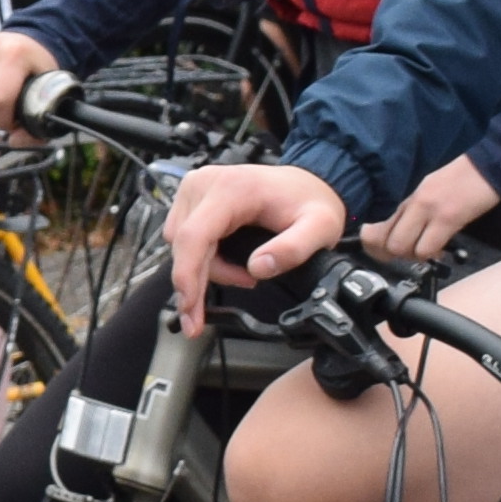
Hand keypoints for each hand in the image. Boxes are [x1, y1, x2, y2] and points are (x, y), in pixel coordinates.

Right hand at [162, 160, 348, 326]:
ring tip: (242, 276)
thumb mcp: (320, 227)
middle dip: (194, 284)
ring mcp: (196, 189)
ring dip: (203, 270)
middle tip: (203, 317)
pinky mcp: (193, 197)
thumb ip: (294, 249)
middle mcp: (206, 183)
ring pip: (180, 244)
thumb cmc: (310, 201)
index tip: (189, 309)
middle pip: (184, 244)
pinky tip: (228, 265)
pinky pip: (183, 237)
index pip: (194, 236)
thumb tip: (258, 267)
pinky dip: (200, 258)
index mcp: (232, 188)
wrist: (305, 183)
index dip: (187, 276)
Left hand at [363, 152, 500, 263]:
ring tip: (427, 250)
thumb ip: (410, 212)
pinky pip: (426, 248)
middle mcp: (411, 202)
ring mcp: (427, 209)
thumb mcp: (427, 193)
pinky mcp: (447, 217)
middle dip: (393, 256)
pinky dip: (431, 255)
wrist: (489, 167)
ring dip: (413, 257)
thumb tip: (397, 236)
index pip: (371, 229)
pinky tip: (441, 249)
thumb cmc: (460, 181)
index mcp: (404, 197)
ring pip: (400, 247)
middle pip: (382, 241)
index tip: (387, 253)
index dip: (375, 248)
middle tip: (409, 255)